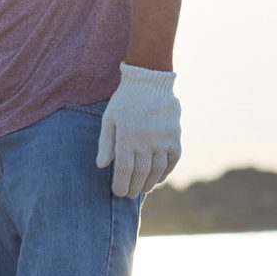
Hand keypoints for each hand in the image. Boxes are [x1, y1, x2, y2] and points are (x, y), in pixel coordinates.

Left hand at [95, 63, 180, 197]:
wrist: (150, 81)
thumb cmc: (125, 100)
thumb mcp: (109, 119)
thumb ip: (105, 143)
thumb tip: (101, 166)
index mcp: (127, 138)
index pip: (123, 171)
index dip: (120, 185)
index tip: (118, 192)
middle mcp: (146, 141)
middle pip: (140, 174)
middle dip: (133, 188)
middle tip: (129, 194)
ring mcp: (163, 140)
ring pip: (157, 170)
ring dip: (149, 183)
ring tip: (143, 189)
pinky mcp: (175, 137)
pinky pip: (172, 161)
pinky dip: (166, 172)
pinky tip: (158, 178)